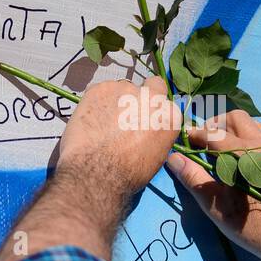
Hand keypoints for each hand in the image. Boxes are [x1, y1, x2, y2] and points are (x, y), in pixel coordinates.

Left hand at [56, 76, 180, 205]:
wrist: (97, 172)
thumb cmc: (129, 173)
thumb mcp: (156, 157)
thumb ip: (155, 135)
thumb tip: (146, 132)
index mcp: (169, 115)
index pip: (165, 104)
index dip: (153, 113)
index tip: (143, 122)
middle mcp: (152, 97)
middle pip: (150, 86)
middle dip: (141, 97)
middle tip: (126, 114)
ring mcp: (126, 89)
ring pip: (122, 89)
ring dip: (117, 101)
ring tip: (103, 122)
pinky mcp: (101, 88)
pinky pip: (101, 91)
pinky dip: (97, 102)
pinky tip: (91, 120)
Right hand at [165, 110, 260, 260]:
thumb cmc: (249, 225)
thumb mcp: (215, 205)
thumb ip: (193, 178)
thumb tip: (174, 158)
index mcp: (244, 155)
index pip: (213, 133)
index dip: (194, 135)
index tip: (182, 140)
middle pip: (235, 119)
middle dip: (215, 125)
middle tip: (202, 142)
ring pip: (251, 125)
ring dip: (232, 130)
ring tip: (219, 148)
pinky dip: (246, 138)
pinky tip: (239, 159)